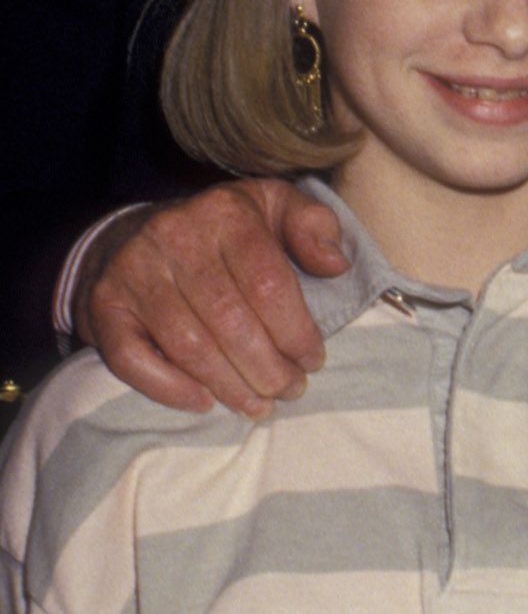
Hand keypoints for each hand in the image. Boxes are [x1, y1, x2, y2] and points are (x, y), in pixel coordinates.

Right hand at [80, 180, 344, 415]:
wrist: (136, 234)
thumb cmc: (223, 232)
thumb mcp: (274, 208)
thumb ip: (314, 226)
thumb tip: (336, 264)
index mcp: (224, 212)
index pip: (268, 283)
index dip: (296, 332)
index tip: (313, 360)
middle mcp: (173, 236)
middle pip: (231, 321)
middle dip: (269, 368)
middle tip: (290, 389)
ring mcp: (133, 271)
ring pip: (190, 346)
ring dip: (232, 386)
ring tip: (259, 404)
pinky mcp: (105, 305)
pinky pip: (133, 358)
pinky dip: (170, 388)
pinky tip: (204, 402)